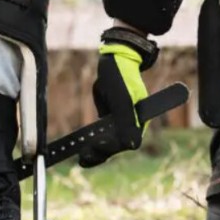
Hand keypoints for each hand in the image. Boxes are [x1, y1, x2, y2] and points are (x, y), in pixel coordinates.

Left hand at [79, 42, 149, 166]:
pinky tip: (81, 148)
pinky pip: (103, 133)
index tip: (95, 145)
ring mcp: (121, 121)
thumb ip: (126, 122)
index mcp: (138, 120)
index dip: (111, 147)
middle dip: (100, 153)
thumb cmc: (121, 75)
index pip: (126, 142)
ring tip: (81, 159)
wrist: (114, 60)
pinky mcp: (111, 117)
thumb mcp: (122, 98)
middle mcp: (131, 124)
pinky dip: (93, 141)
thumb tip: (132, 146)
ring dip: (95, 151)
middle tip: (82, 158)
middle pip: (117, 145)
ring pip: (109, 142)